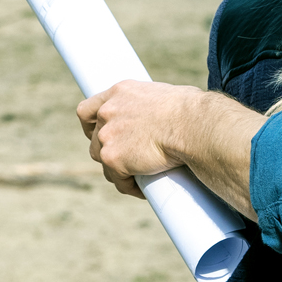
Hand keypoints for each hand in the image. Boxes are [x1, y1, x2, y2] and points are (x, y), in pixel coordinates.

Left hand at [78, 80, 200, 198]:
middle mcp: (108, 111)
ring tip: (137, 176)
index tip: (100, 133)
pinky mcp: (113, 159)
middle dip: (108, 149)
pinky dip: (130, 186)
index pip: (89, 109)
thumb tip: (162, 119)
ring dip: (118, 170)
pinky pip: (118, 180)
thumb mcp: (164, 96)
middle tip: (127, 159)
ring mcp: (107, 136)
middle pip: (95, 138)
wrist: (192, 125)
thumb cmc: (192, 111)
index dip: (92, 124)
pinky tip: (142, 189)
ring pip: (104, 161)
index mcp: (120, 92)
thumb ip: (150, 106)